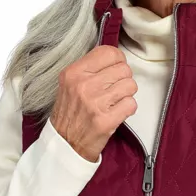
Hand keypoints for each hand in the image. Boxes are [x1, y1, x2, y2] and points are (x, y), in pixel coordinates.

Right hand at [49, 43, 138, 161]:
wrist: (64, 143)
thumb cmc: (70, 113)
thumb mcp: (70, 83)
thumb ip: (90, 68)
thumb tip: (115, 58)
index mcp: (74, 72)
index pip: (109, 52)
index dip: (118, 60)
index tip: (116, 68)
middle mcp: (84, 85)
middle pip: (123, 69)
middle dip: (123, 79)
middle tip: (114, 90)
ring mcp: (95, 103)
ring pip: (130, 85)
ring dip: (126, 94)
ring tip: (114, 101)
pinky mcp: (106, 120)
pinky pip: (131, 104)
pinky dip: (127, 109)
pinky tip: (116, 112)